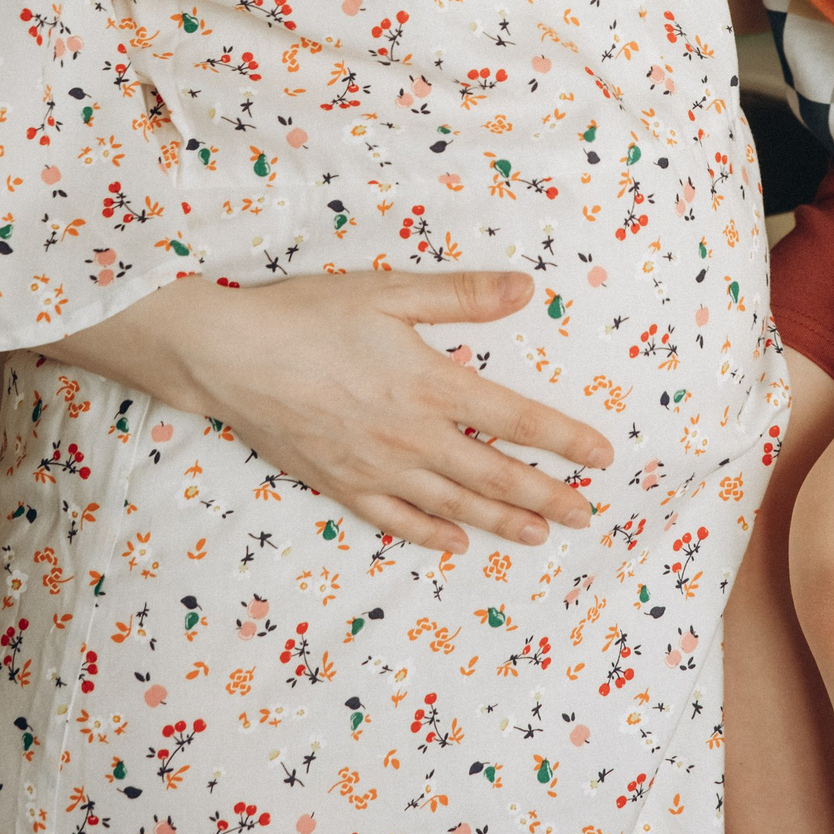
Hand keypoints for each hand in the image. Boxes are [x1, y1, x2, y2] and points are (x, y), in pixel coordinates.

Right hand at [37, 264, 611, 555]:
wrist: (230, 356)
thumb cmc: (309, 315)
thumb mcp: (391, 292)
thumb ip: (461, 296)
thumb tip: (526, 290)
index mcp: (432, 385)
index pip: (516, 418)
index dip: (564, 440)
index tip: (602, 458)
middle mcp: (412, 436)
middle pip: (494, 475)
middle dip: (547, 495)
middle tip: (587, 515)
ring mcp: (377, 467)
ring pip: (454, 505)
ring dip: (503, 521)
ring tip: (540, 534)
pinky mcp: (341, 484)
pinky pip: (396, 519)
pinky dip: (431, 534)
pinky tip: (456, 543)